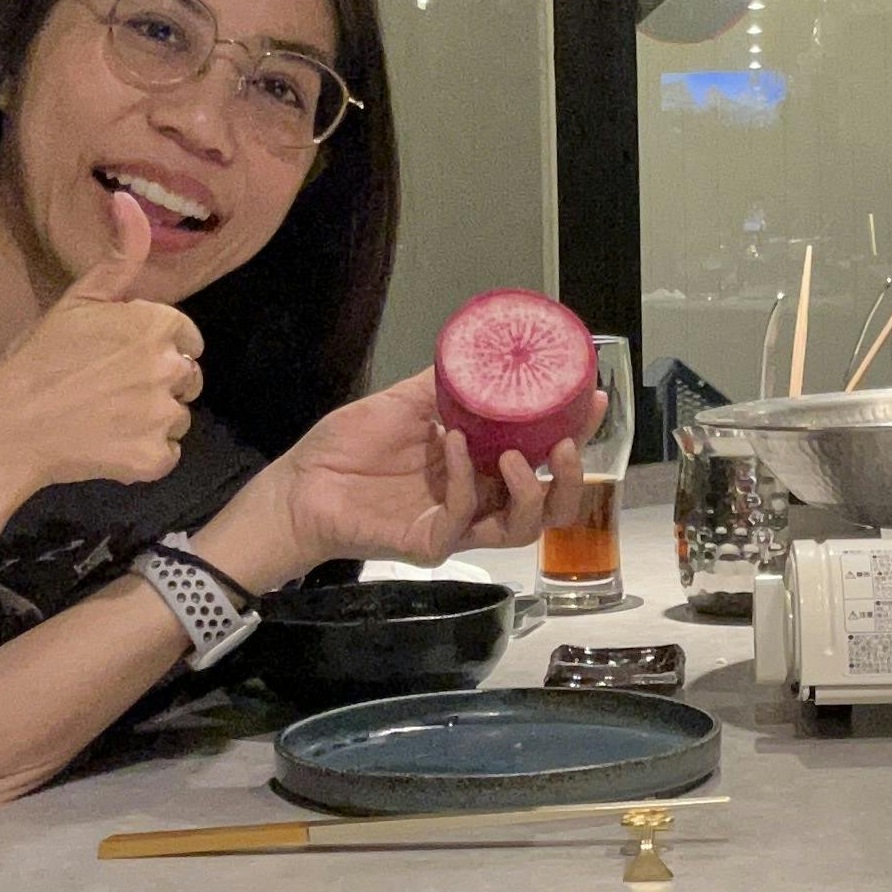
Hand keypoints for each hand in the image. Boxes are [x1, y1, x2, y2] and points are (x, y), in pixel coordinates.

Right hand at [0, 191, 203, 492]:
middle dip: (158, 386)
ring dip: (150, 422)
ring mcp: (164, 414)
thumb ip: (120, 254)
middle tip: (109, 391)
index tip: (120, 360)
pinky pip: (166, 457)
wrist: (7, 428)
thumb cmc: (38, 360)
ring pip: (178, 419)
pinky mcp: (154, 458)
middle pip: (188, 379)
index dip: (157, 349)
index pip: (187, 338)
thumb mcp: (78, 299)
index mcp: (156, 324)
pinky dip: (142, 458)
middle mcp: (169, 366)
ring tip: (104, 419)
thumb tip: (130, 198)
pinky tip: (107, 447)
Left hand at [219, 371, 595, 580]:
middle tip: (568, 444)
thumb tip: (481, 348)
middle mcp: (479, 498)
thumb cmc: (346, 449)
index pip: (544, 457)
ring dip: (529, 489)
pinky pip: (465, 518)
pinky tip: (452, 443)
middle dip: (572, 479)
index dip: (576, 432)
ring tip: (517, 454)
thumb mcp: (404, 402)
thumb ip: (444, 384)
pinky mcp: (431, 543)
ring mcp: (457, 525)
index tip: (592, 399)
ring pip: (523, 528)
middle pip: (551, 506)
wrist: (299, 485)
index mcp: (481, 465)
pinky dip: (465, 478)